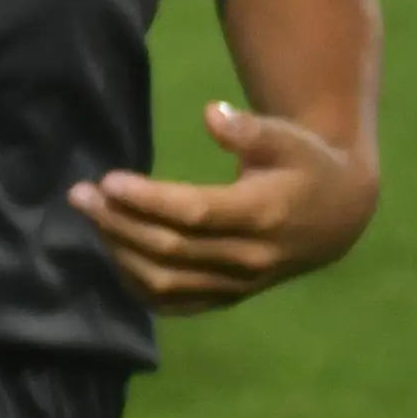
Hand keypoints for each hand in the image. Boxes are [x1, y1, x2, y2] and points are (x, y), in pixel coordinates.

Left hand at [69, 98, 378, 314]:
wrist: (337, 218)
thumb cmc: (304, 166)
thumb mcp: (287, 139)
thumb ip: (250, 129)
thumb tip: (212, 113)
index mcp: (263, 216)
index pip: (195, 214)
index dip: (148, 200)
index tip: (107, 180)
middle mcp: (249, 259)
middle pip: (171, 250)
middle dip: (119, 223)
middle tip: (80, 194)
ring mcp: (237, 285)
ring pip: (166, 282)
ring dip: (119, 252)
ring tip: (90, 216)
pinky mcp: (228, 298)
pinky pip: (174, 303)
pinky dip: (136, 284)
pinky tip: (112, 251)